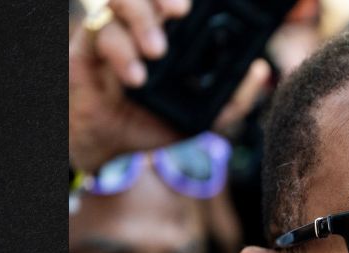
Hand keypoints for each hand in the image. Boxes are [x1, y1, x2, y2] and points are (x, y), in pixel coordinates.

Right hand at [69, 0, 270, 172]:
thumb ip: (234, 98)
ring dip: (141, 21)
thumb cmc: (158, 122)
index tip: (199, 6)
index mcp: (173, 33)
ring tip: (156, 52)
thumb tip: (260, 69)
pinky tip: (136, 76)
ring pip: (122, 3)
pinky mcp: (88, 46)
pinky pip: (100, 32)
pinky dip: (120, 51)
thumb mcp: (204, 118)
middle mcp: (143, 26)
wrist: (114, 143)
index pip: (178, 3)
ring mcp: (116, 32)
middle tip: (179, 13)